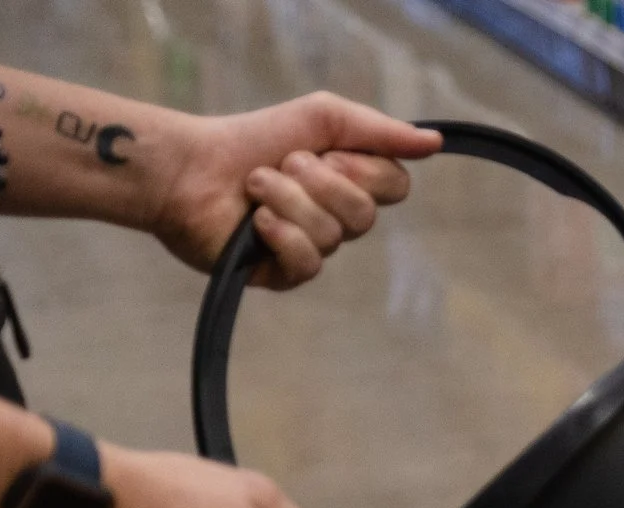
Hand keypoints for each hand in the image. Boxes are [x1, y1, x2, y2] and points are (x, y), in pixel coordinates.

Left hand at [149, 93, 440, 287]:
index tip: (327, 152)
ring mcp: (313, 249)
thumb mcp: (320, 117)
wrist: (188, 166)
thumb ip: (378, 130)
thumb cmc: (251, 139)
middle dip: (321, 182)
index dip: (364, 170)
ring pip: (332, 236)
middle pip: (366, 215)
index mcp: (352, 183)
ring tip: (254, 185)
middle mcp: (338, 219)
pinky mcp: (285, 274)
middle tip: (285, 163)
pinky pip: (308, 263)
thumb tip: (435, 141)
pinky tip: (256, 223)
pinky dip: (281, 234)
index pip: (396, 187)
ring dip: (288, 199)